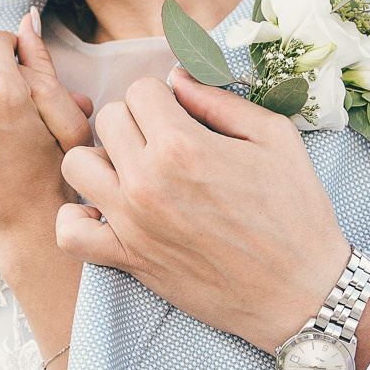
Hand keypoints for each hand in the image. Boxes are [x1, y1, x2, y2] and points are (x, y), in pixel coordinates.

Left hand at [55, 70, 356, 352]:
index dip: (164, 98)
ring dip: (103, 160)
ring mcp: (132, 222)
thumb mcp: (275, 138)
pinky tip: (106, 212)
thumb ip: (220, 100)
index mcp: (183, 145)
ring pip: (78, 165)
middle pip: (108, 119)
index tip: (184, 117)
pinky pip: (70, 233)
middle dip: (136, 121)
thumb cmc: (296, 212)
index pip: (140, 90)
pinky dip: (78, 219)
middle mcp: (147, 181)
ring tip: (133, 170)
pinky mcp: (128, 260)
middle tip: (165, 142)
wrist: (299, 291)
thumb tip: (179, 79)